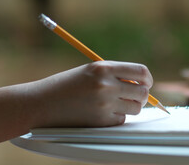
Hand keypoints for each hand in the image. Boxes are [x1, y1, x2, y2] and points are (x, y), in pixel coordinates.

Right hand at [28, 61, 152, 127]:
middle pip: (142, 92)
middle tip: (133, 97)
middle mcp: (106, 84)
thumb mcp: (90, 71)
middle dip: (141, 96)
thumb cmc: (66, 85)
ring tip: (115, 104)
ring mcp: (104, 103)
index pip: (141, 72)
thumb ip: (115, 74)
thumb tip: (141, 84)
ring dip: (130, 107)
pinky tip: (101, 113)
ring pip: (135, 108)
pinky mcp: (100, 121)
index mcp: (104, 68)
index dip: (147, 79)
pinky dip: (116, 117)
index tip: (145, 84)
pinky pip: (121, 120)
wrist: (40, 103)